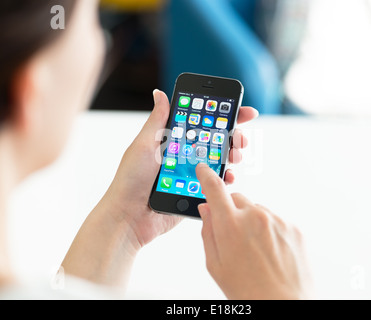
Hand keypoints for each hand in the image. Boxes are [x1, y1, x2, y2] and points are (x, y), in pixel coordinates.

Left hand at [63, 90, 257, 286]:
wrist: (129, 217)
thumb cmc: (131, 179)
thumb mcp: (144, 145)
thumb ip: (158, 120)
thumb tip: (160, 93)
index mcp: (172, 140)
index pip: (201, 122)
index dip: (222, 115)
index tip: (241, 109)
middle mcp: (184, 155)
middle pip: (216, 141)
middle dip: (233, 136)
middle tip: (240, 138)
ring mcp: (191, 174)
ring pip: (219, 161)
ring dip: (232, 156)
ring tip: (235, 156)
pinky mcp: (195, 192)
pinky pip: (216, 183)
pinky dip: (226, 178)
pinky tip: (228, 176)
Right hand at [196, 163, 311, 299]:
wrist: (284, 305)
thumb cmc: (248, 292)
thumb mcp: (216, 265)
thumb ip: (208, 232)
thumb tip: (206, 210)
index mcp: (231, 226)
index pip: (215, 189)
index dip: (206, 176)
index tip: (203, 170)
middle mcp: (255, 217)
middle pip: (237, 200)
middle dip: (231, 211)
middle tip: (232, 235)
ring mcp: (277, 221)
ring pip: (257, 211)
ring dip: (252, 222)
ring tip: (255, 251)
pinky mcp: (293, 227)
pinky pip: (275, 220)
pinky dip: (269, 230)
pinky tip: (270, 252)